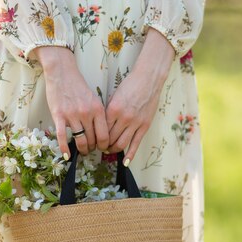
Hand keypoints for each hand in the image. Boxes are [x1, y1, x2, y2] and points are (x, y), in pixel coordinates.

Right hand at [33, 46, 108, 157]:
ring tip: (82, 151)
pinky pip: (62, 136)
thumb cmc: (78, 86)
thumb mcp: (94, 99)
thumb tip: (101, 133)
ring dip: (82, 149)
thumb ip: (98, 115)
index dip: (104, 145)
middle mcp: (86, 113)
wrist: (61, 73)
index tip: (103, 148)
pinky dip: (64, 148)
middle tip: (91, 150)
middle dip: (93, 148)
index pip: (104, 134)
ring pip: (80, 140)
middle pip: (93, 139)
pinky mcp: (59, 116)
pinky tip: (67, 156)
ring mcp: (72, 115)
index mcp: (97, 109)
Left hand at [105, 27, 175, 164]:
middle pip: (109, 139)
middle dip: (103, 146)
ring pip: (121, 144)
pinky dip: (130, 155)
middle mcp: (123, 118)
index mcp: (113, 110)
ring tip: (109, 150)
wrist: (148, 80)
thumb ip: (108, 112)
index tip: (93, 140)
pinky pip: (136, 144)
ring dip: (113, 150)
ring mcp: (135, 123)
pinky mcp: (144, 126)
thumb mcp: (114, 97)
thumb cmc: (130, 86)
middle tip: (99, 147)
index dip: (96, 138)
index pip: (101, 129)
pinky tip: (125, 162)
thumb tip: (100, 126)